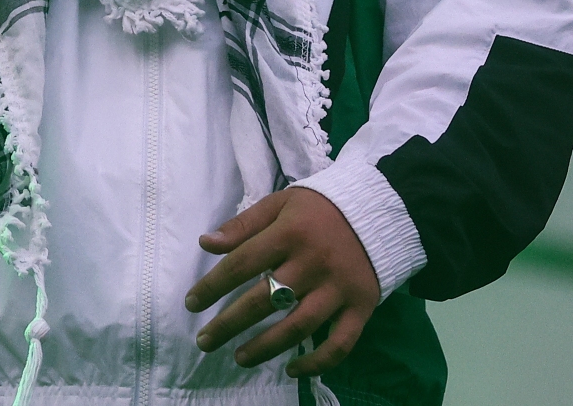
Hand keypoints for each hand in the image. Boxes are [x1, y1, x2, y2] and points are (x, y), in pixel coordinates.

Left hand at [185, 188, 380, 377]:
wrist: (381, 209)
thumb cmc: (322, 207)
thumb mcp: (281, 203)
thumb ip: (244, 224)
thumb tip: (206, 244)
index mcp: (290, 232)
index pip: (242, 264)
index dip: (212, 286)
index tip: (191, 304)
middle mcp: (313, 263)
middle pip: (264, 300)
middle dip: (229, 324)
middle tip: (204, 341)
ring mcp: (338, 288)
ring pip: (298, 327)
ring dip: (265, 348)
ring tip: (239, 358)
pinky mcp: (361, 307)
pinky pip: (340, 343)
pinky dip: (317, 362)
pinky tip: (292, 370)